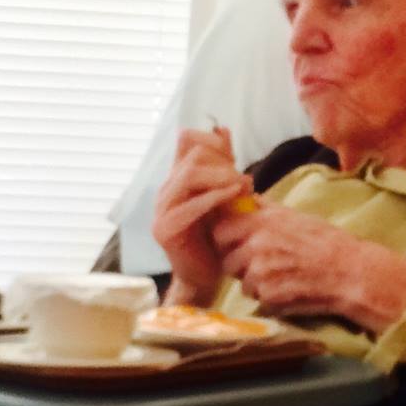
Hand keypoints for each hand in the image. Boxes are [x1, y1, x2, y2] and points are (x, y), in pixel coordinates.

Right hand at [152, 127, 251, 303]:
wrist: (204, 276)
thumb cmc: (216, 235)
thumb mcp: (223, 194)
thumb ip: (222, 164)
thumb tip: (222, 128)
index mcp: (177, 178)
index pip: (186, 138)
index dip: (212, 140)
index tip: (233, 157)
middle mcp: (166, 189)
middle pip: (193, 155)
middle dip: (224, 163)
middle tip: (244, 180)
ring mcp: (162, 209)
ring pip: (190, 175)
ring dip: (222, 178)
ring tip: (243, 187)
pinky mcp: (165, 229)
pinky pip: (190, 206)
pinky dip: (215, 198)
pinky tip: (235, 198)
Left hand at [209, 200, 401, 329]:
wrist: (351, 272)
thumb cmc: (326, 242)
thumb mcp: (295, 215)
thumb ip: (265, 208)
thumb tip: (243, 196)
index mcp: (262, 222)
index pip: (219, 229)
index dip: (225, 238)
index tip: (235, 243)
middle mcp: (257, 245)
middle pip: (225, 258)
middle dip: (236, 263)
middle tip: (256, 264)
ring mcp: (261, 272)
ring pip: (240, 282)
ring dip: (254, 283)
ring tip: (279, 277)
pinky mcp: (268, 295)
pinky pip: (257, 299)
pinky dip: (269, 298)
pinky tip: (288, 289)